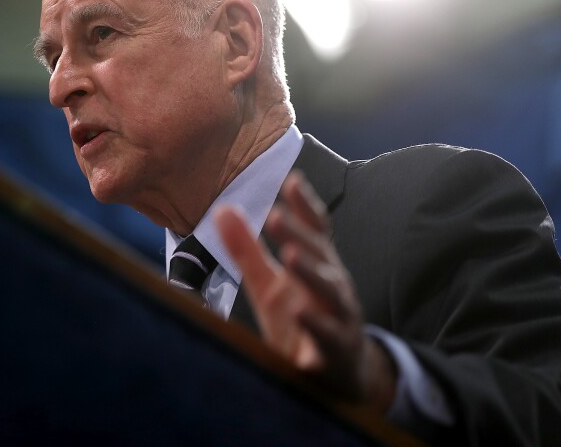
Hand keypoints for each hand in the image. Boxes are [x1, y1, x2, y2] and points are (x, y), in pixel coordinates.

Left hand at [215, 171, 395, 411]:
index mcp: (316, 266)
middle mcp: (332, 286)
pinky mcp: (335, 351)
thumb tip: (222, 209)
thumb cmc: (300, 321)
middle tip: (276, 215)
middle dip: (299, 234)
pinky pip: (328, 336)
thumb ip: (247, 250)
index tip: (292, 181)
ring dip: (311, 272)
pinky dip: (315, 324)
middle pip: (320, 255)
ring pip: (330, 291)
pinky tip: (299, 312)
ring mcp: (339, 318)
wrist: (336, 378)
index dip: (305, 207)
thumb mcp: (268, 285)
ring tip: (290, 256)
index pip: (315, 231)